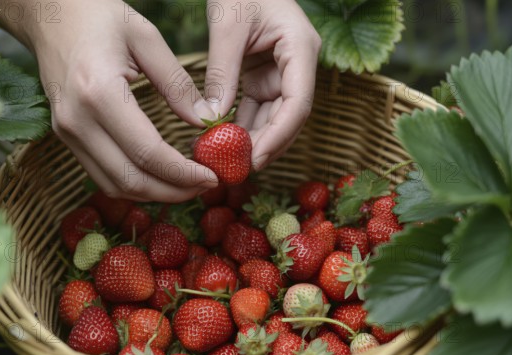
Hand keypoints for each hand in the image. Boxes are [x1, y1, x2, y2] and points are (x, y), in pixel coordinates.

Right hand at [16, 0, 218, 201]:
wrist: (49, 13)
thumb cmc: (98, 16)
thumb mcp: (146, 38)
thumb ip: (177, 83)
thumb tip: (206, 121)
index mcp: (99, 93)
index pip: (147, 153)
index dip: (183, 173)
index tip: (212, 176)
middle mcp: (77, 121)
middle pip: (130, 180)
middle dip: (173, 191)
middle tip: (206, 186)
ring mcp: (67, 132)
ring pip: (114, 186)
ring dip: (154, 194)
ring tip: (188, 185)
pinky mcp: (66, 136)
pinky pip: (102, 175)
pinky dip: (134, 184)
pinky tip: (159, 176)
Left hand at [204, 0, 321, 169]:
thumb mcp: (227, 27)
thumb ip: (222, 74)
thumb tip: (211, 121)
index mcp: (300, 48)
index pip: (298, 103)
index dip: (279, 136)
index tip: (255, 160)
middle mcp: (297, 65)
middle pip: (289, 116)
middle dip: (265, 145)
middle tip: (237, 169)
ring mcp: (283, 72)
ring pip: (273, 117)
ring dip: (252, 139)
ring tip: (226, 161)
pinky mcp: (265, 75)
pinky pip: (257, 108)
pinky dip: (242, 125)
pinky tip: (222, 142)